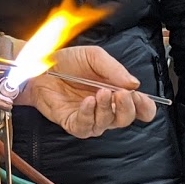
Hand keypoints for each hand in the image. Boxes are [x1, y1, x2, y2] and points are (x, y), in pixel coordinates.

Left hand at [16, 45, 157, 137]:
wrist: (40, 65)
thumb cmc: (68, 61)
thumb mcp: (94, 56)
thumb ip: (114, 69)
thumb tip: (134, 84)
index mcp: (116, 92)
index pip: (139, 108)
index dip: (144, 107)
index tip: (141, 97)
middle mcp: (105, 108)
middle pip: (125, 119)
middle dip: (127, 108)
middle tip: (121, 94)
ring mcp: (89, 117)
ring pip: (106, 124)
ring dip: (107, 109)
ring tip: (101, 93)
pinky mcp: (72, 122)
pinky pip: (85, 126)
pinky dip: (89, 115)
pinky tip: (88, 101)